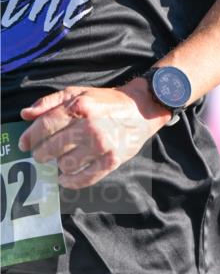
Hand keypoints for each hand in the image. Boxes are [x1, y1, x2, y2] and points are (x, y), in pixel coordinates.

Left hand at [19, 80, 171, 188]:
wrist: (141, 109)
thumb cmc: (106, 101)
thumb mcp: (78, 92)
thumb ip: (49, 102)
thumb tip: (25, 114)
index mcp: (79, 107)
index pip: (45, 125)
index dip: (30, 137)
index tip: (24, 144)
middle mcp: (90, 126)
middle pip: (53, 148)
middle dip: (41, 154)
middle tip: (40, 156)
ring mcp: (102, 145)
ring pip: (66, 164)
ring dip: (57, 166)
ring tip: (58, 161)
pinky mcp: (113, 160)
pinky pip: (86, 178)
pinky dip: (71, 181)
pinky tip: (65, 178)